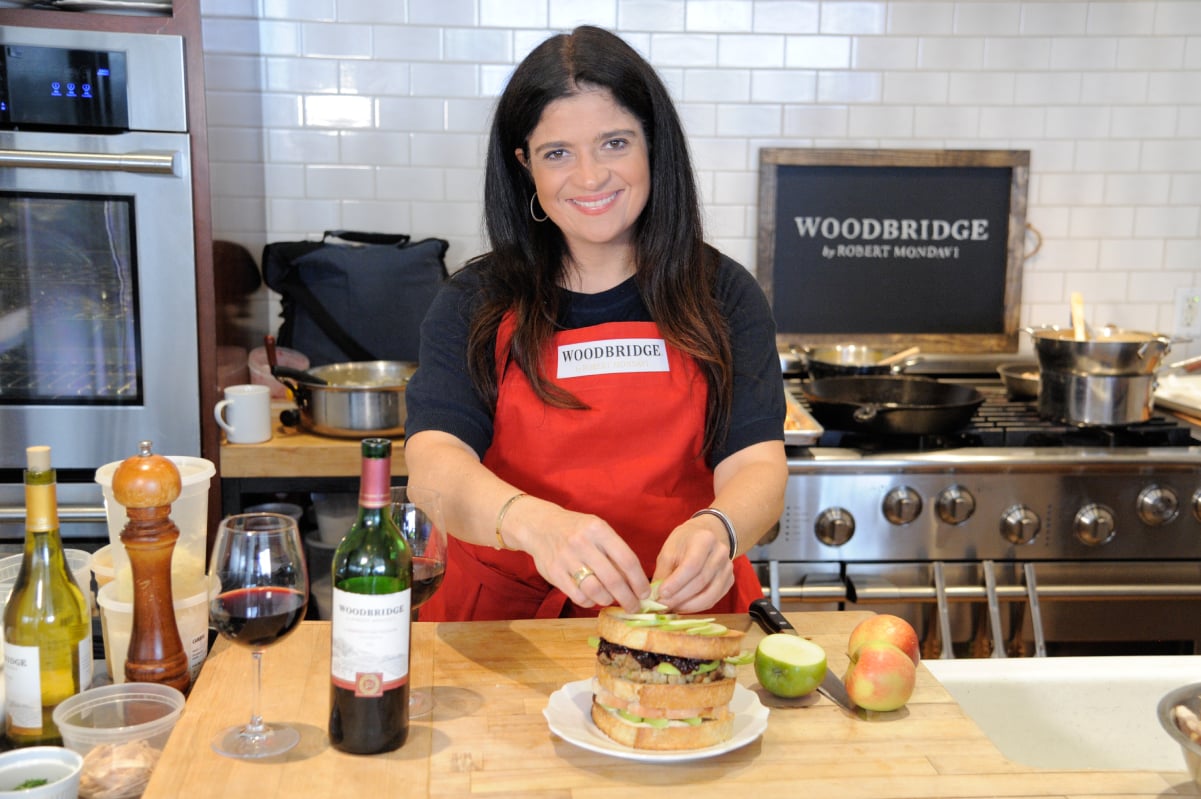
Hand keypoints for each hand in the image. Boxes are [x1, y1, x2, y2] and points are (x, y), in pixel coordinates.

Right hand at [513, 501, 648, 612]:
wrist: (539, 525)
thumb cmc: (576, 530)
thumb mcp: (597, 530)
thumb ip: (615, 551)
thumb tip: (636, 582)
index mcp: (598, 529)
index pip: (627, 560)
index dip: (639, 581)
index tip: (646, 593)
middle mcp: (582, 542)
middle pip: (613, 579)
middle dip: (628, 598)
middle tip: (635, 607)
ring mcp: (566, 558)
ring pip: (596, 590)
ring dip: (608, 600)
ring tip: (611, 599)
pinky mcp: (554, 572)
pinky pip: (578, 596)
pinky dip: (589, 602)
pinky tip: (592, 598)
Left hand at [650, 517, 734, 612]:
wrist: (703, 537)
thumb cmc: (683, 544)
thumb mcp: (668, 551)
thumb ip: (663, 573)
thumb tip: (655, 597)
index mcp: (705, 539)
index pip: (692, 565)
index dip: (676, 583)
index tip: (661, 594)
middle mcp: (720, 553)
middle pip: (701, 581)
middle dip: (679, 597)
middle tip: (662, 605)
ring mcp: (728, 568)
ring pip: (709, 594)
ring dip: (688, 605)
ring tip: (672, 607)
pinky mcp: (730, 580)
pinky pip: (714, 599)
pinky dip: (697, 606)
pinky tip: (683, 606)